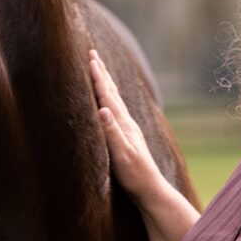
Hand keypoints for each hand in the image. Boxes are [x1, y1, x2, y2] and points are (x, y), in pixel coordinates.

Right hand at [89, 50, 163, 202]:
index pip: (107, 95)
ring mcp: (128, 126)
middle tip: (92, 53)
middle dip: (101, 71)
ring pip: (114, 97)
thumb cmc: (134, 174)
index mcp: (122, 123)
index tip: (90, 58)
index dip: (98, 77)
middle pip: (112, 91)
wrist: (150, 188)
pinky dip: (109, 96)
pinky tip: (109, 99)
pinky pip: (116, 107)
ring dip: (106, 81)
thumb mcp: (121, 154)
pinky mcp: (127, 133)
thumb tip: (102, 110)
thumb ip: (112, 132)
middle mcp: (126, 121)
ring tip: (99, 68)